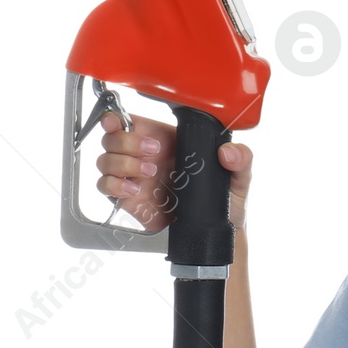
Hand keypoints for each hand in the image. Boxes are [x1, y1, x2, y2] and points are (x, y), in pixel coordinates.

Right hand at [95, 114, 253, 233]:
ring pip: (105, 160)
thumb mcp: (238, 176)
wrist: (218, 230)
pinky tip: (136, 189)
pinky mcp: (128, 198)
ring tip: (149, 172)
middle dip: (128, 142)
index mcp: (165, 141)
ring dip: (122, 163)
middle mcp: (144, 155)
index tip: (118, 121)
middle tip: (154, 153)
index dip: (117, 117)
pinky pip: (106, 186)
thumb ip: (242, 159)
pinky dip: (115, 185)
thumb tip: (228, 152)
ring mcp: (134, 177)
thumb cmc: (224, 199)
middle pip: (112, 138)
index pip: (130, 121)